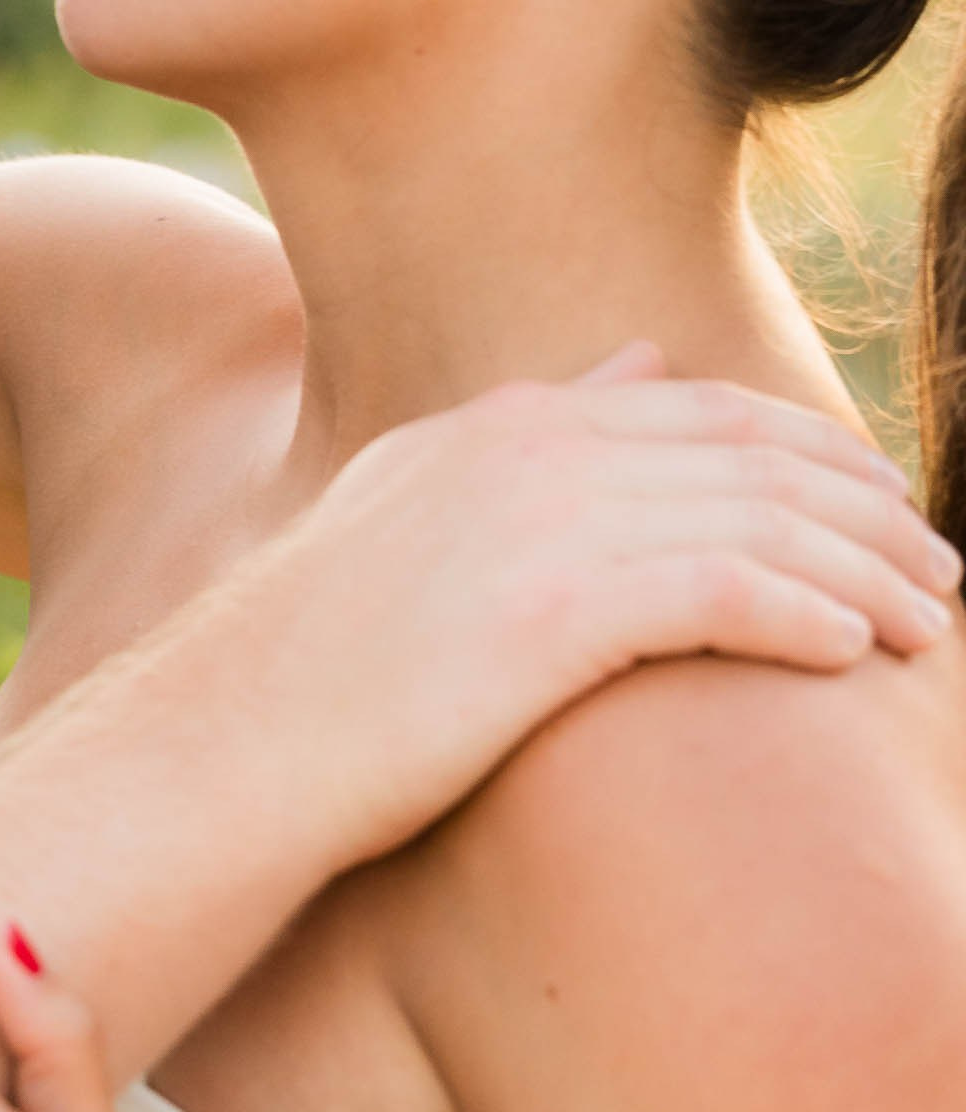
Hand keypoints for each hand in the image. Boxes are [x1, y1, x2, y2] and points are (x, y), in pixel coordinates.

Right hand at [245, 342, 958, 882]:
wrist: (217, 749)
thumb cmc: (303, 674)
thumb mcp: (406, 518)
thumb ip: (525, 436)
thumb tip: (638, 362)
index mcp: (496, 427)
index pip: (696, 407)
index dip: (805, 450)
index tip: (875, 501)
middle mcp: (526, 450)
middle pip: (749, 452)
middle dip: (862, 505)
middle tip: (936, 564)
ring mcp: (538, 522)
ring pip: (759, 520)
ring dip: (863, 570)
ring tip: (927, 625)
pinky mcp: (552, 609)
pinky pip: (726, 593)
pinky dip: (806, 615)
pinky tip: (854, 655)